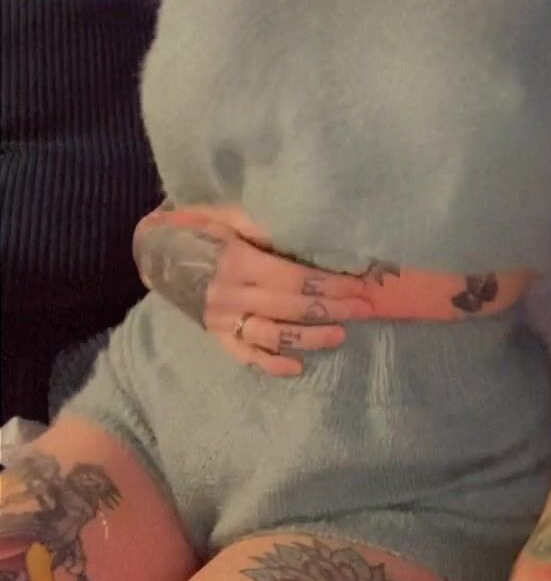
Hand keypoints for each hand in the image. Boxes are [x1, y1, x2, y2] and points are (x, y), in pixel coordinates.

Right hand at [132, 202, 373, 375]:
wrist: (154, 253)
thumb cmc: (199, 227)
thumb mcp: (227, 215)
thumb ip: (260, 222)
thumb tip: (304, 224)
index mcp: (237, 262)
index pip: (293, 277)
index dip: (329, 282)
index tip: (359, 283)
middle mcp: (230, 295)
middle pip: (291, 307)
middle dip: (332, 307)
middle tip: (365, 308)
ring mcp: (222, 320)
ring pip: (272, 336)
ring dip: (309, 338)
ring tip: (341, 335)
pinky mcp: (216, 336)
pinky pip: (246, 356)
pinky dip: (271, 364)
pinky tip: (298, 366)